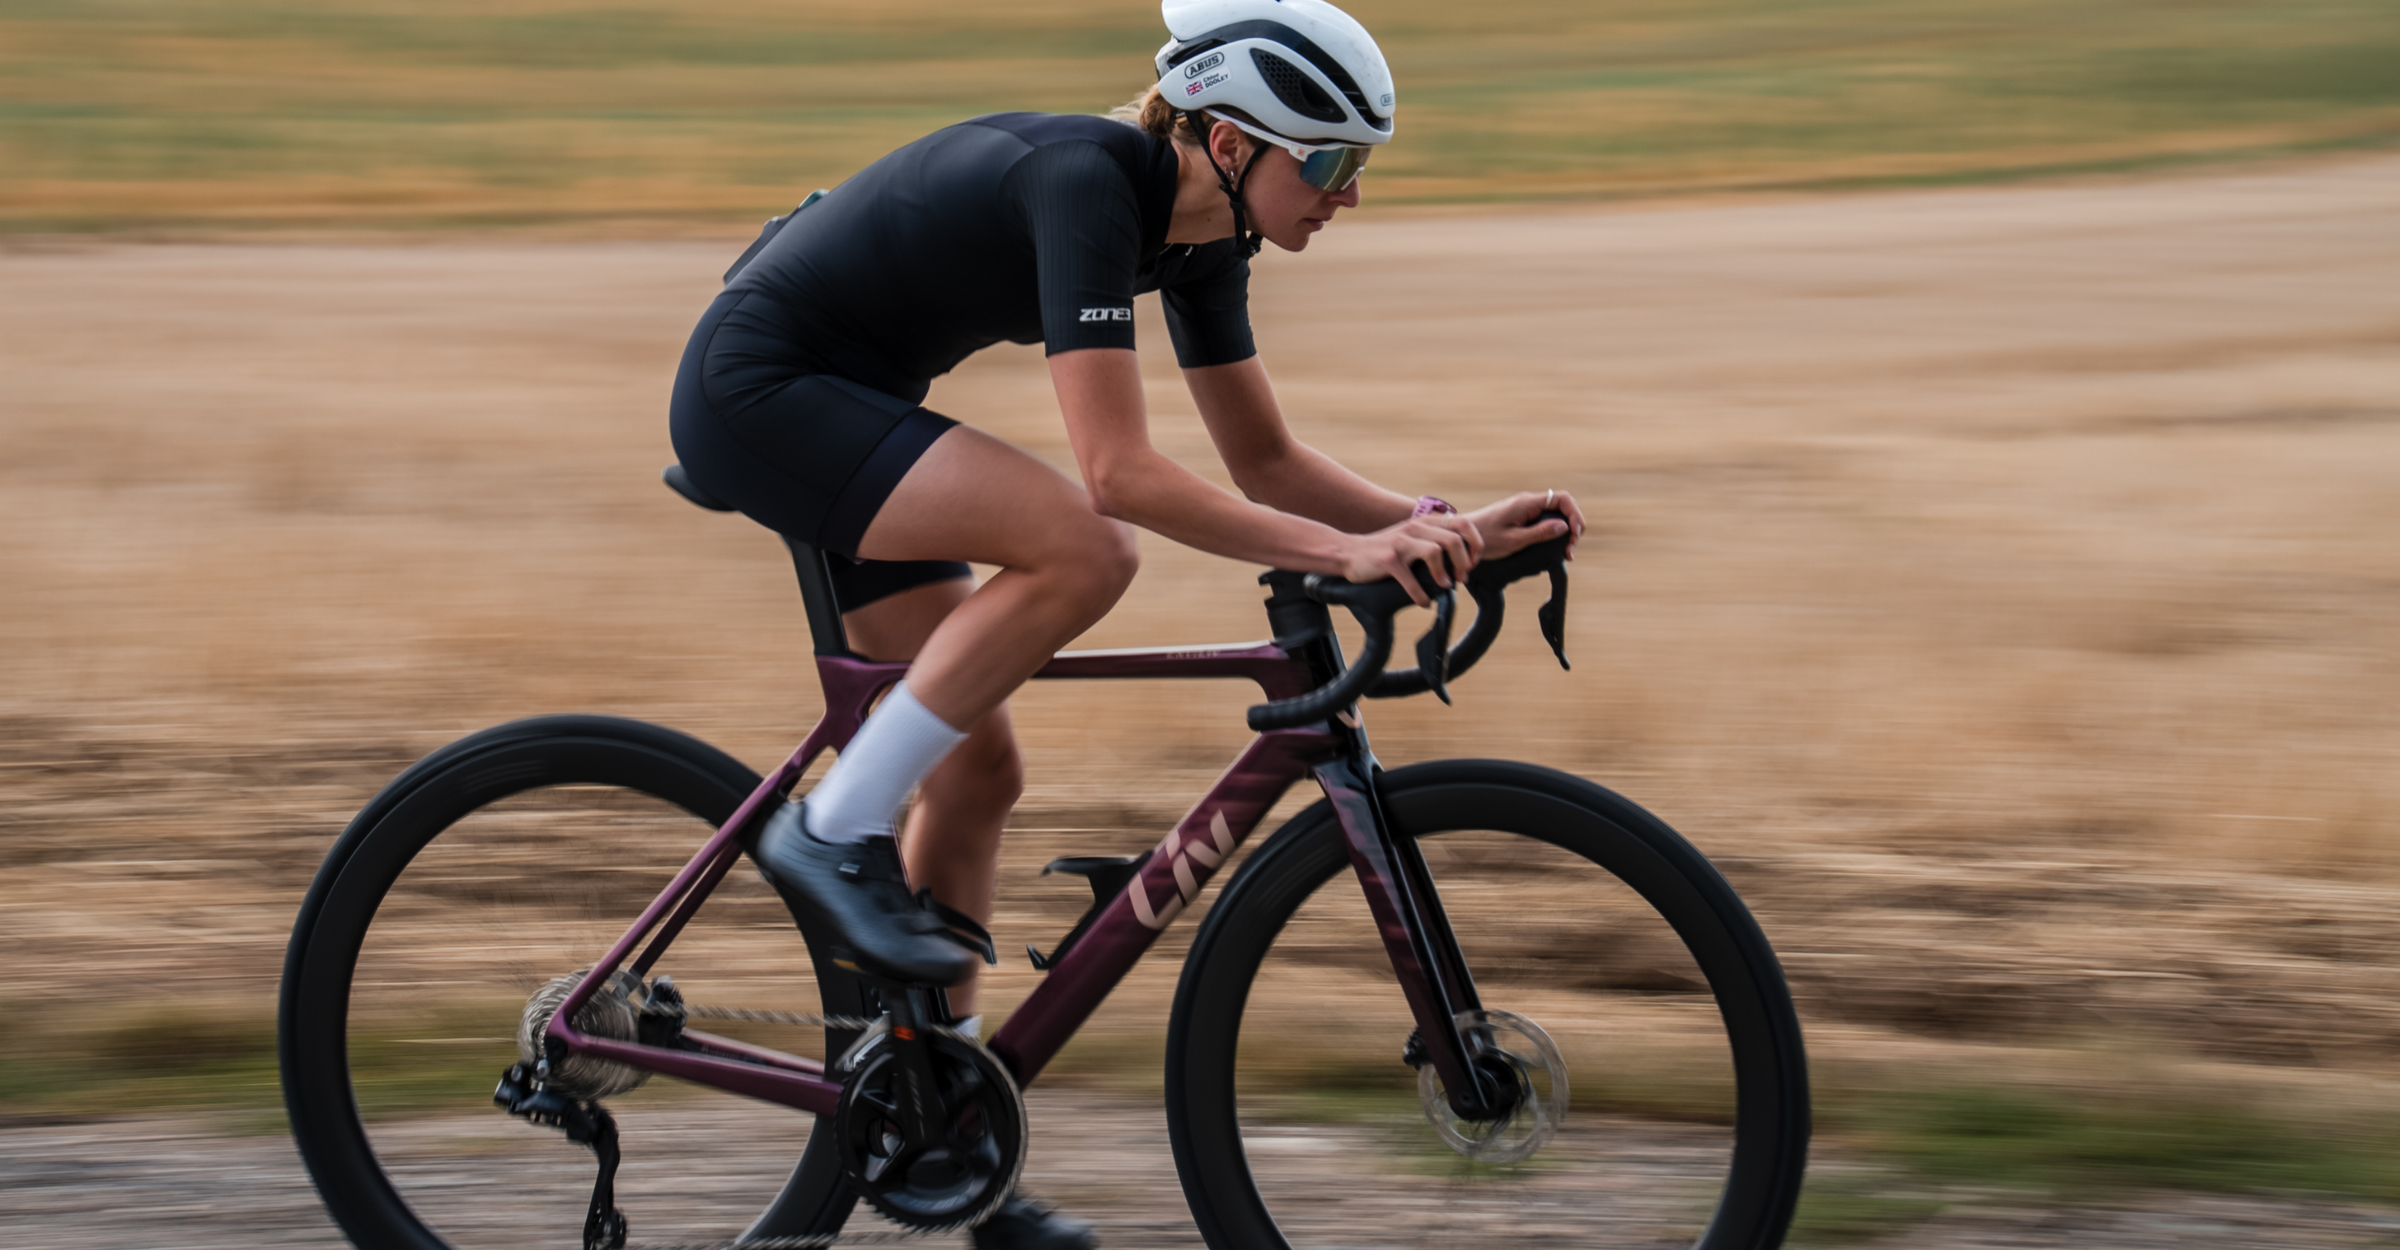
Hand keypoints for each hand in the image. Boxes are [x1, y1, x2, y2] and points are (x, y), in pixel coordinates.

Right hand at [1339, 513, 1484, 605]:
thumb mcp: (1413, 537)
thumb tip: (1464, 559)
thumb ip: (1436, 539)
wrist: (1350, 553)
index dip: (1474, 544)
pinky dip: (1421, 595)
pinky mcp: (1388, 560)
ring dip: (1444, 574)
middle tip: (1461, 578)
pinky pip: (1411, 579)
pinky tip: (1423, 602)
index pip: (1464, 523)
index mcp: (1426, 522)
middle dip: (1463, 562)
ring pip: (1436, 551)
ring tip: (1443, 587)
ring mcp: (1401, 542)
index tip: (1472, 563)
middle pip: (1454, 538)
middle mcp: (1415, 528)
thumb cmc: (1387, 550)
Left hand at [1465, 490, 1583, 561]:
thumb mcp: (1514, 540)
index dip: (1575, 515)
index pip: (1563, 499)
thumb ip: (1539, 533)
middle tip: (1569, 551)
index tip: (1575, 536)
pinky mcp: (1521, 516)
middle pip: (1562, 506)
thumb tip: (1564, 526)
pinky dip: (1553, 532)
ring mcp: (1525, 508)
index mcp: (1527, 503)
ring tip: (1564, 553)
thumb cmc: (1484, 538)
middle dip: (1573, 526)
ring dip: (1564, 531)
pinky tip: (1553, 547)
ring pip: (1555, 514)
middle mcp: (1528, 502)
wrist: (1461, 536)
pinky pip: (1544, 519)